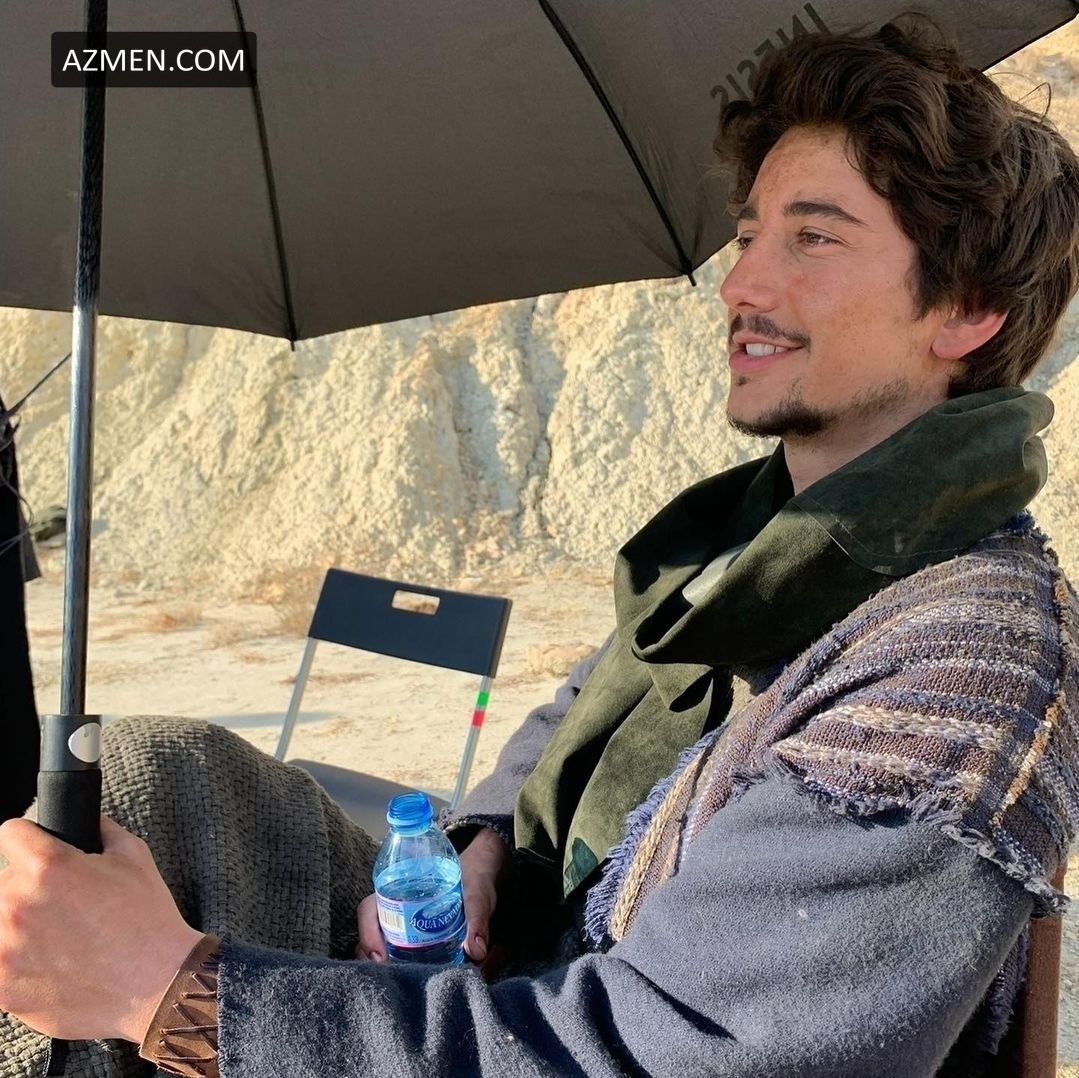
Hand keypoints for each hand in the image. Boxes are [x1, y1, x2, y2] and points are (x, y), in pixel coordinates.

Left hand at [0, 816, 203, 1043]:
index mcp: (49, 866)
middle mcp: (19, 905)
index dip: (28, 839)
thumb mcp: (134, 856)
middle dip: (27, 888)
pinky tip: (48, 962)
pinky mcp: (2, 988)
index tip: (35, 850)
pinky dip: (15, 961)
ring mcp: (4, 950)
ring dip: (17, 926)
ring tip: (55, 937)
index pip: (10, 834)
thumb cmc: (148, 920)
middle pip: (3, 882)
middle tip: (62, 905)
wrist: (158, 983)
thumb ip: (100, 830)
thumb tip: (85, 821)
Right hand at [357, 826, 508, 971]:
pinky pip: (396, 956)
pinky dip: (398, 970)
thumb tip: (476, 952)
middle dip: (371, 958)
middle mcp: (396, 909)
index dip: (367, 933)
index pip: (369, 909)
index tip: (380, 957)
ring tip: (399, 986)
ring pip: (379, 948)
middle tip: (389, 979)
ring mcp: (403, 926)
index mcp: (400, 889)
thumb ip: (477, 920)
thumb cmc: (474, 880)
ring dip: (382, 967)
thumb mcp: (477, 896)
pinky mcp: (415, 942)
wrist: (483, 878)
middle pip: (370, 935)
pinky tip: (413, 984)